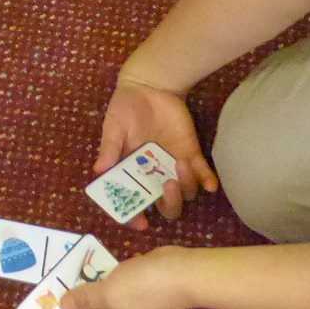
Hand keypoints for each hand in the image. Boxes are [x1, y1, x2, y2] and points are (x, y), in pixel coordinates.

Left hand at [60, 248, 188, 308]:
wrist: (180, 273)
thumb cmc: (143, 287)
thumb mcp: (109, 292)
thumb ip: (85, 298)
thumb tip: (63, 306)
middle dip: (63, 307)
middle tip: (41, 289)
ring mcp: (121, 300)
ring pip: (93, 299)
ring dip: (77, 288)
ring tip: (55, 273)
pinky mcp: (128, 284)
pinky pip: (105, 284)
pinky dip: (93, 276)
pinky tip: (81, 263)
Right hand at [96, 77, 217, 227]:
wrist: (150, 85)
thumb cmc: (126, 107)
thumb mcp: (113, 126)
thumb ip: (110, 148)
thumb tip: (99, 170)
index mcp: (133, 173)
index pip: (134, 202)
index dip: (135, 216)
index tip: (141, 223)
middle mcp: (155, 176)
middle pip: (167, 205)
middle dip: (169, 204)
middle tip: (167, 186)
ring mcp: (174, 166)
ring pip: (186, 192)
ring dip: (186, 186)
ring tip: (180, 162)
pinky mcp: (191, 153)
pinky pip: (203, 173)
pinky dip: (208, 180)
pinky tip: (211, 184)